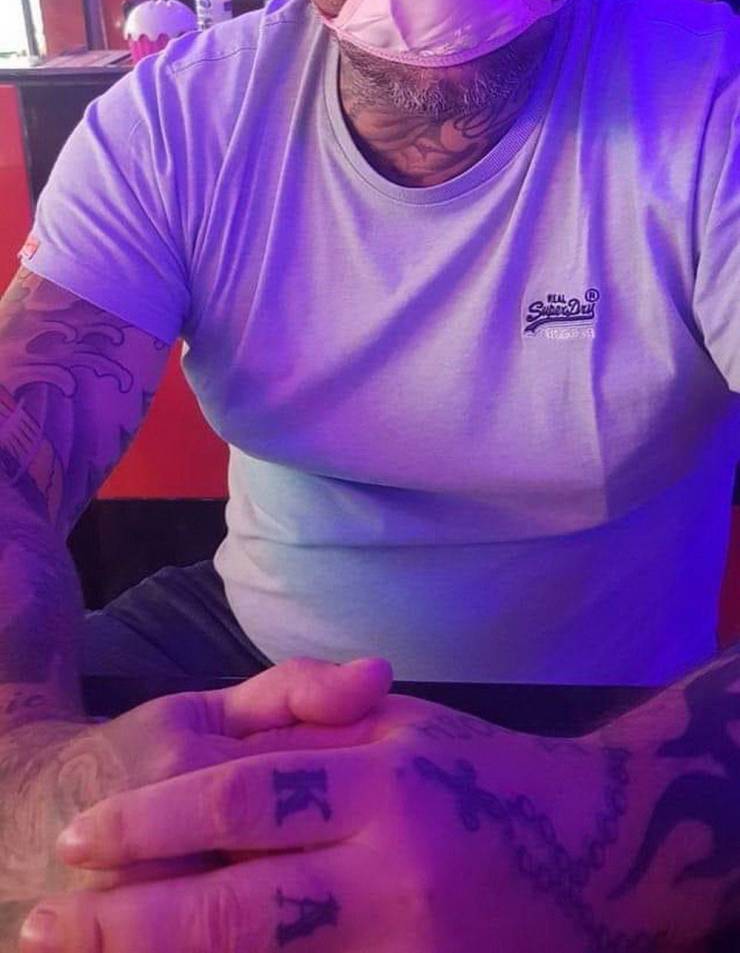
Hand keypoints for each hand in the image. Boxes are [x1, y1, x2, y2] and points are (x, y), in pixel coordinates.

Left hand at [17, 694, 518, 952]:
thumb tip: (219, 739)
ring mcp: (407, 948)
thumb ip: (316, 719)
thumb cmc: (482, 776)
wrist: (603, 856)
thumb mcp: (405, 723)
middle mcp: (391, 872)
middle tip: (49, 921)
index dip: (150, 822)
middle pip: (235, 910)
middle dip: (129, 921)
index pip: (240, 803)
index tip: (80, 836)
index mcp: (381, 782)